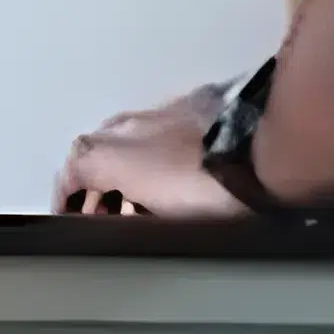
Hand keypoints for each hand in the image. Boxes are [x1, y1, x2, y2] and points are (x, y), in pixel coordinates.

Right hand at [58, 86, 240, 218]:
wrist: (268, 156)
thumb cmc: (218, 189)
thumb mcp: (158, 223)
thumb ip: (124, 220)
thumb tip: (115, 228)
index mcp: (108, 152)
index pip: (70, 173)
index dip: (66, 199)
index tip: (67, 211)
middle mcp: (130, 126)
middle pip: (96, 153)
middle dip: (97, 184)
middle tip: (103, 211)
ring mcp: (164, 111)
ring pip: (131, 138)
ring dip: (129, 167)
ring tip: (143, 198)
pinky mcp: (198, 105)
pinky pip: (165, 129)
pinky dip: (161, 151)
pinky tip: (180, 173)